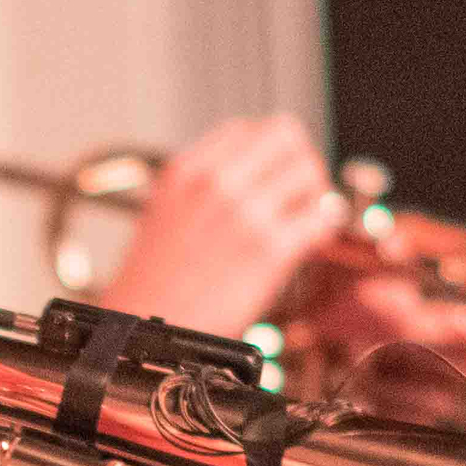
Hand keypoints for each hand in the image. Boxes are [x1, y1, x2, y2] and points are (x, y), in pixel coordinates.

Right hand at [96, 114, 465, 377]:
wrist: (141, 337)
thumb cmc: (152, 289)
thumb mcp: (164, 216)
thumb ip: (202, 190)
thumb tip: (252, 181)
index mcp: (185, 170)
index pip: (245, 129)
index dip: (268, 152)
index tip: (272, 177)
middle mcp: (215, 182)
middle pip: (286, 136)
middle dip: (300, 163)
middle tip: (297, 196)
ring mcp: (245, 213)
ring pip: (310, 171)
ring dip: (315, 195)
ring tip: (300, 224)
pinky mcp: (269, 250)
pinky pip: (321, 219)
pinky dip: (323, 230)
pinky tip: (306, 248)